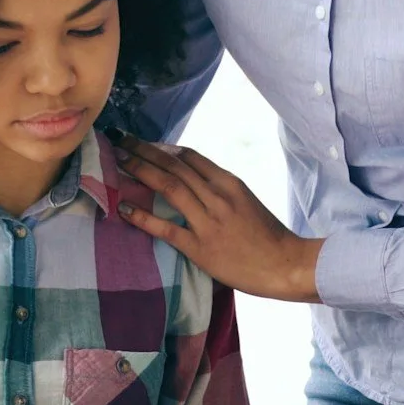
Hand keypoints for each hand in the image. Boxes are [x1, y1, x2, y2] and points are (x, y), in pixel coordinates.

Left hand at [114, 136, 323, 301]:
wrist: (285, 264)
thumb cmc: (268, 235)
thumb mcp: (246, 201)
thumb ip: (221, 189)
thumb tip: (193, 180)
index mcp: (229, 183)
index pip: (190, 156)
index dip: (163, 148)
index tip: (144, 144)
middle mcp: (217, 196)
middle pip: (174, 165)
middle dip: (144, 151)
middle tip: (121, 140)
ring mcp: (208, 221)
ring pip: (168, 187)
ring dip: (140, 171)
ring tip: (119, 162)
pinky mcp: (200, 248)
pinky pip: (166, 229)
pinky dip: (143, 217)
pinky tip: (124, 209)